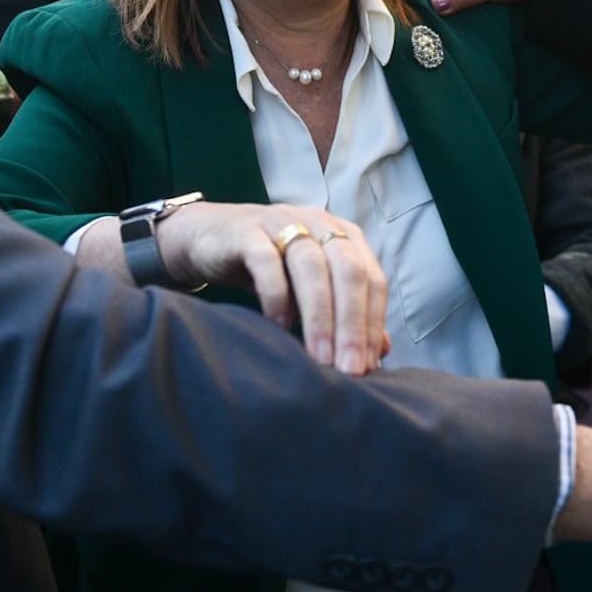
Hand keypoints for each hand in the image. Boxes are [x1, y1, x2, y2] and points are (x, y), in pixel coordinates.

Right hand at [79, 202, 389, 374]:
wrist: (210, 238)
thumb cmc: (270, 269)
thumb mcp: (310, 292)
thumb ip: (345, 314)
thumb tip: (380, 350)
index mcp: (344, 236)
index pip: (372, 280)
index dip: (373, 324)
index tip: (368, 367)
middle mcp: (320, 223)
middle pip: (348, 272)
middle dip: (352, 324)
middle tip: (349, 370)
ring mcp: (283, 222)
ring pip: (312, 266)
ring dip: (319, 316)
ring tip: (319, 357)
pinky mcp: (247, 231)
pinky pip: (266, 260)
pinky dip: (276, 294)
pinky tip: (279, 325)